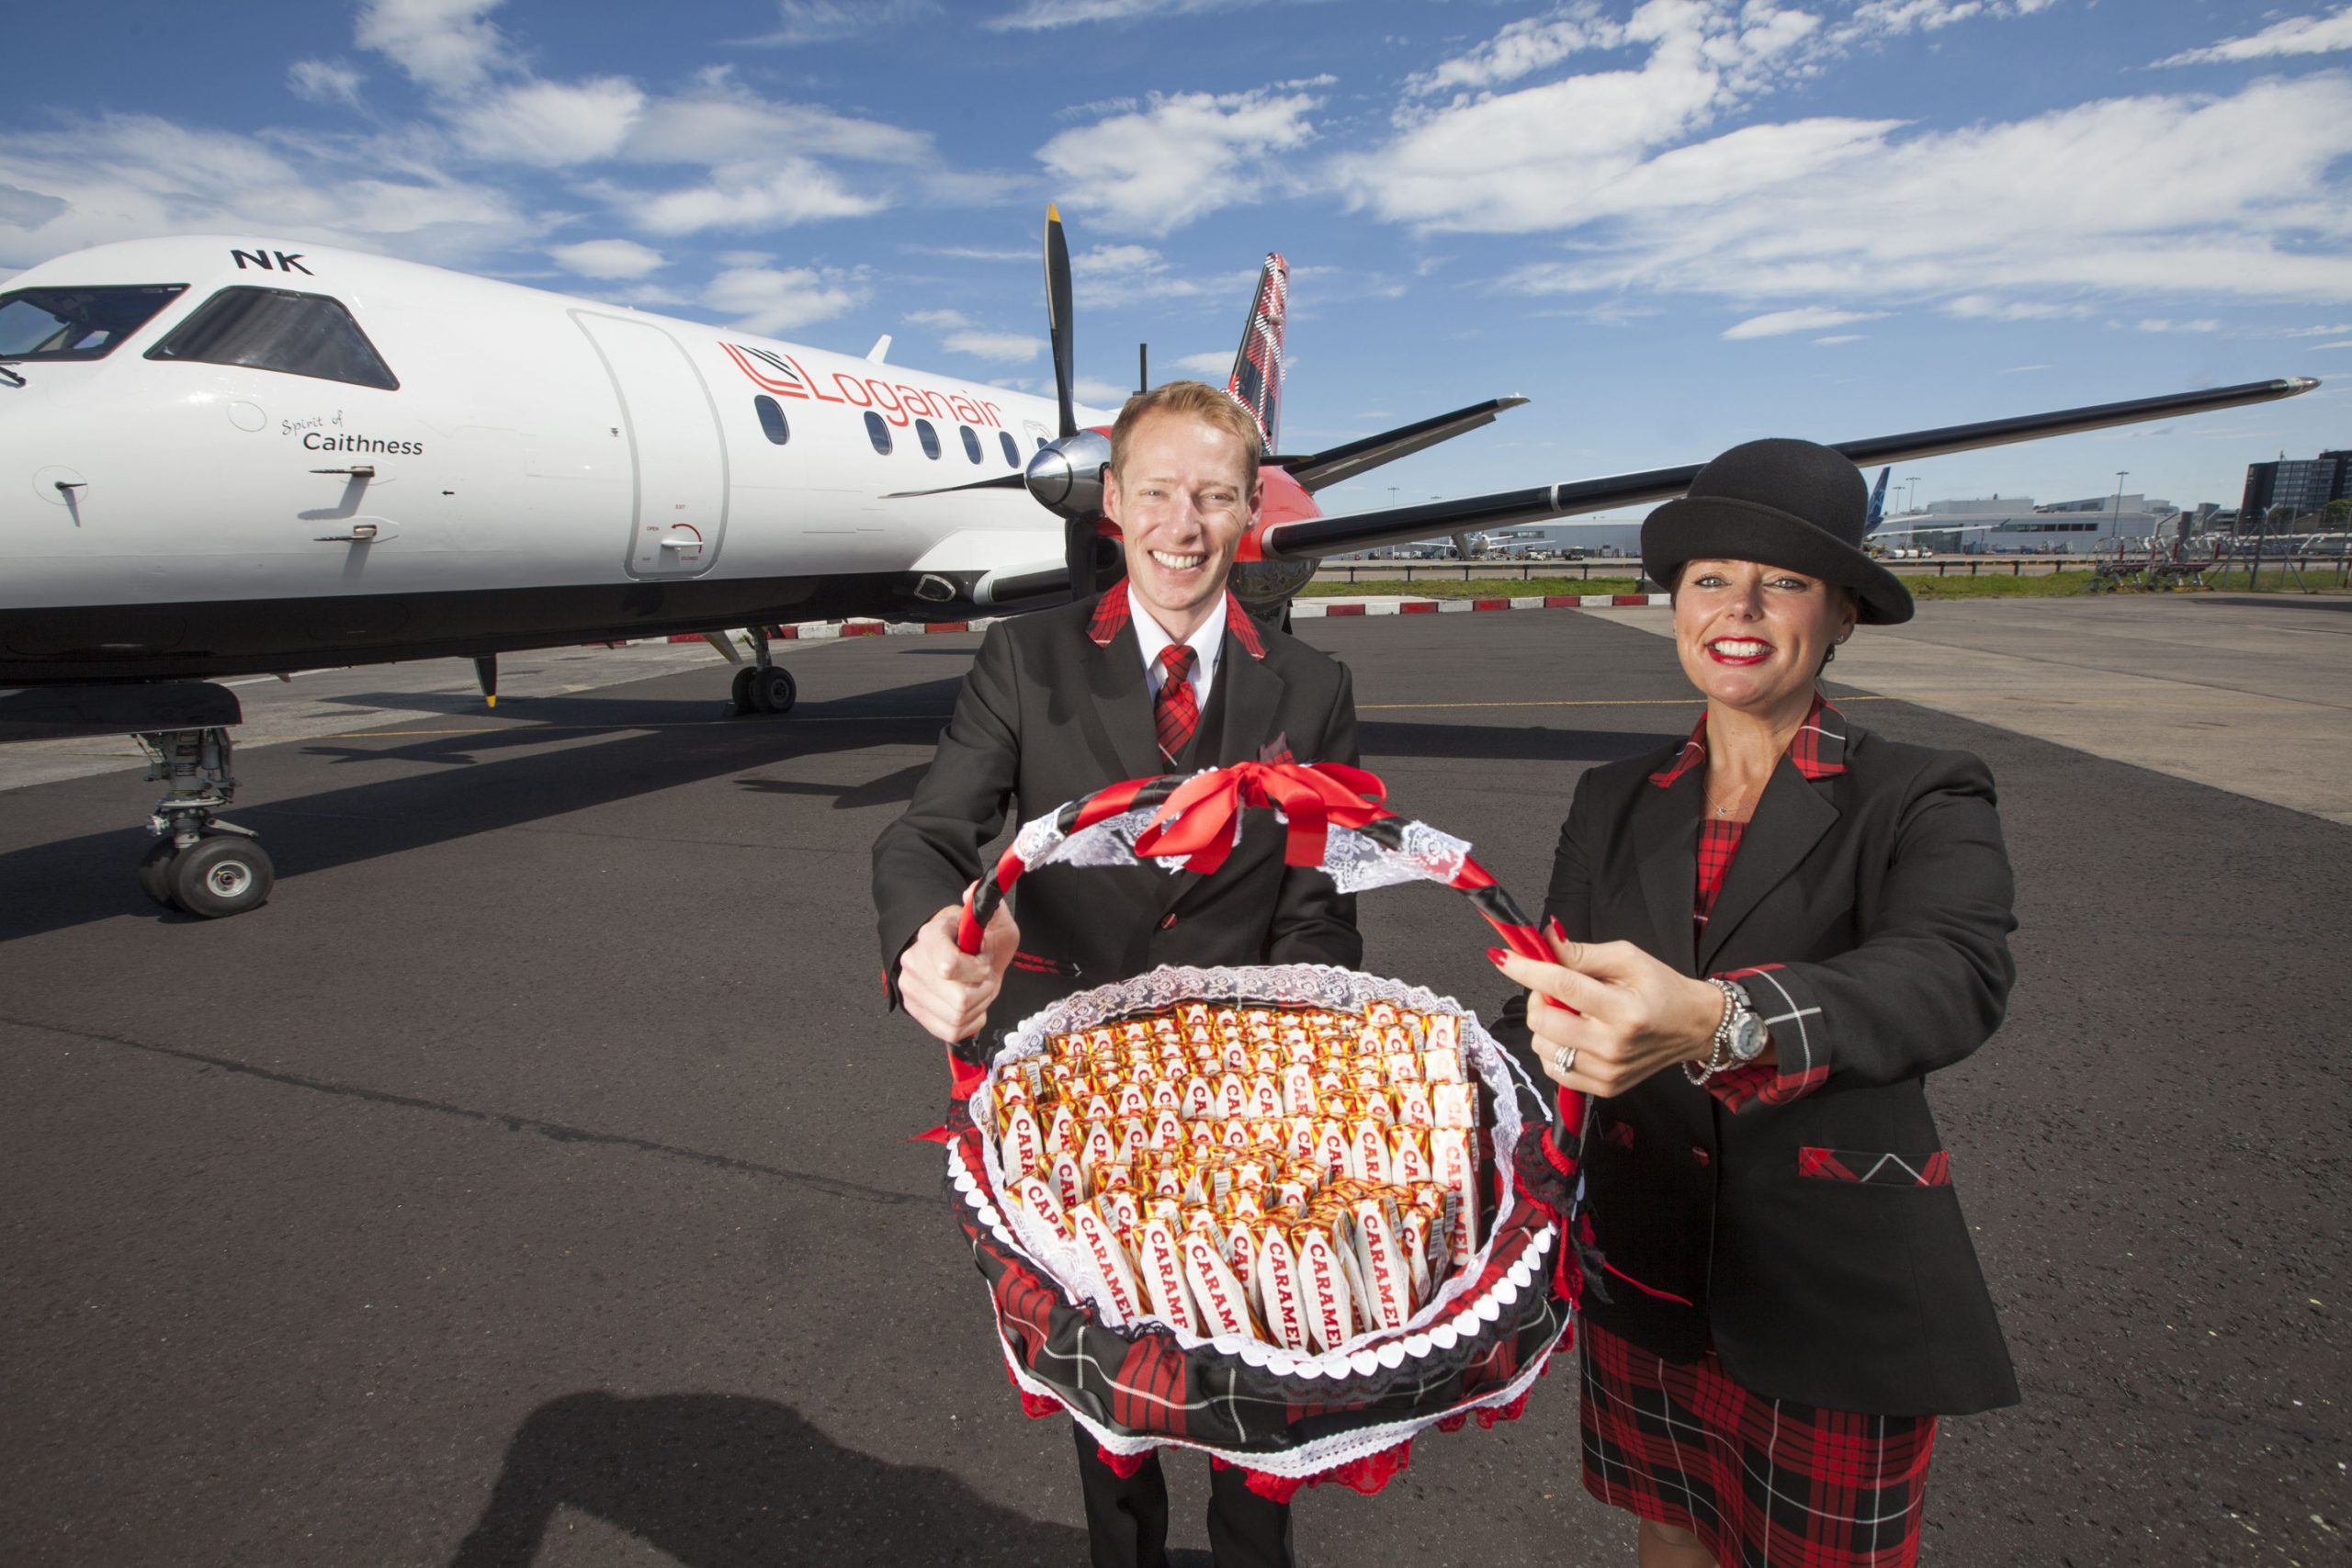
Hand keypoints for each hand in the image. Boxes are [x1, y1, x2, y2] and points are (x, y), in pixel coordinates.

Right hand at [897, 891, 1018, 1045]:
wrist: (960, 953)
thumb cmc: (976, 937)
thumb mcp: (992, 918)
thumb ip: (988, 905)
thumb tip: (974, 890)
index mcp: (930, 936)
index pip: (950, 967)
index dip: (978, 969)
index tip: (984, 958)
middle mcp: (912, 963)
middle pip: (959, 1000)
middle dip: (983, 990)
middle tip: (984, 976)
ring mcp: (911, 990)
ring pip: (957, 1018)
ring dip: (978, 1006)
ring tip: (978, 987)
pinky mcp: (915, 1011)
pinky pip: (950, 1032)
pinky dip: (970, 1022)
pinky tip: (973, 1005)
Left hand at [1491, 929, 1725, 1097]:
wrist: (1692, 1027)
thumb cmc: (1662, 989)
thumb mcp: (1628, 958)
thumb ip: (1583, 952)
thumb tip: (1543, 942)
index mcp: (1625, 1010)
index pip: (1563, 986)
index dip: (1527, 969)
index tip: (1503, 957)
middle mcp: (1614, 1046)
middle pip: (1543, 1020)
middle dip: (1538, 996)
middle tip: (1555, 986)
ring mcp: (1607, 1072)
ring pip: (1542, 1045)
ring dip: (1545, 1023)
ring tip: (1571, 1012)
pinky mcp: (1603, 1087)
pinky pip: (1553, 1068)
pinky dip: (1553, 1047)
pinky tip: (1573, 1033)